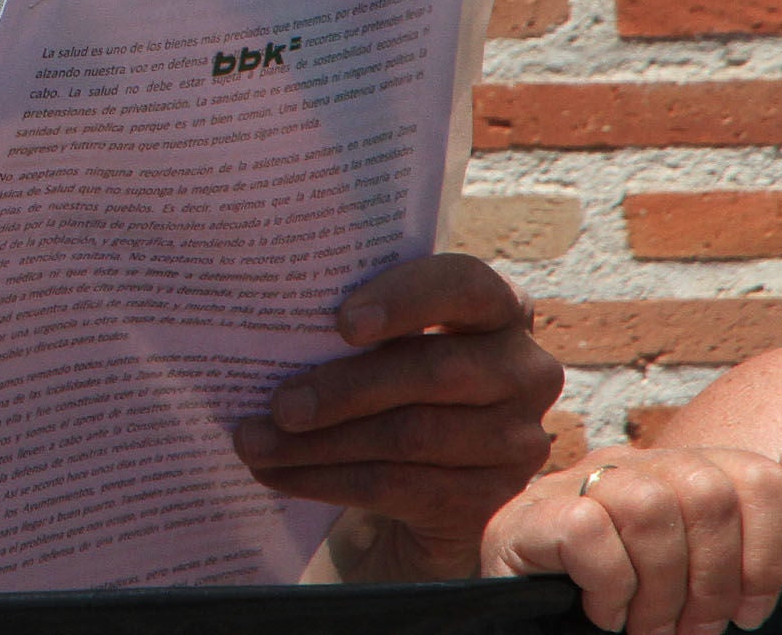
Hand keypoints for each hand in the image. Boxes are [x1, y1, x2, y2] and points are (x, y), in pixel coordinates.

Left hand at [231, 253, 565, 578]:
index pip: (465, 284)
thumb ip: (356, 321)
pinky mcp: (490, 497)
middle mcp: (525, 370)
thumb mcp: (388, 338)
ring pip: (410, 436)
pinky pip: (400, 487)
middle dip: (344, 389)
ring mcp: (517, 439)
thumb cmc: (394, 376)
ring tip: (256, 442)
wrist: (429, 474)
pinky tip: (279, 474)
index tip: (343, 323)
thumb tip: (269, 318)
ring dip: (321, 444)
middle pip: (433, 372)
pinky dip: (328, 480)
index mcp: (500, 307)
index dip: (406, 299)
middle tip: (279, 404)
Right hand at [482, 425, 781, 634]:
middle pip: (707, 491)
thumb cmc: (655, 608)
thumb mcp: (746, 572)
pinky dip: (609, 584)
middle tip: (694, 631)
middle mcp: (633, 464)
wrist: (547, 631)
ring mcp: (575, 483)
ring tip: (649, 627)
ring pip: (648, 506)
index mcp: (689, 471)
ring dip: (661, 590)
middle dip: (713, 581)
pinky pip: (587, 530)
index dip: (769, 557)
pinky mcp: (527, 516)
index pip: (760, 476)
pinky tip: (605, 611)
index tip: (748, 612)